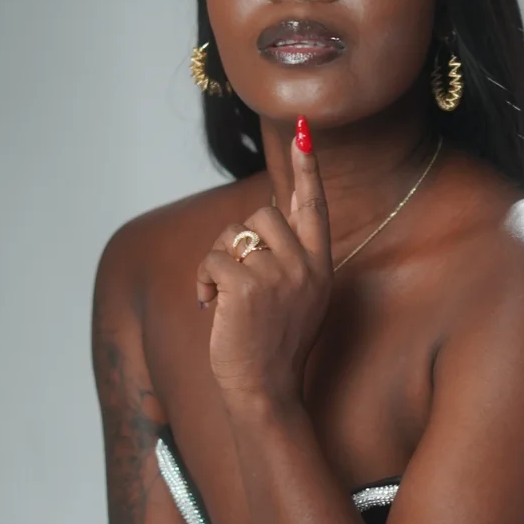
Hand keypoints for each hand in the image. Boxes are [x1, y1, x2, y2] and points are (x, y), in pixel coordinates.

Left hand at [196, 116, 332, 403]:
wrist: (265, 390)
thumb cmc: (275, 345)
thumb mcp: (298, 298)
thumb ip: (291, 258)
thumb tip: (269, 214)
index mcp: (320, 265)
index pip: (313, 206)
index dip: (307, 168)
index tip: (303, 133)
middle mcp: (305, 265)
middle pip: (260, 215)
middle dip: (237, 241)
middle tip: (233, 279)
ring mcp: (279, 275)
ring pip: (232, 236)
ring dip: (216, 262)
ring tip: (221, 297)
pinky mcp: (247, 286)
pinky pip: (212, 259)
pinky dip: (202, 280)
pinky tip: (210, 305)